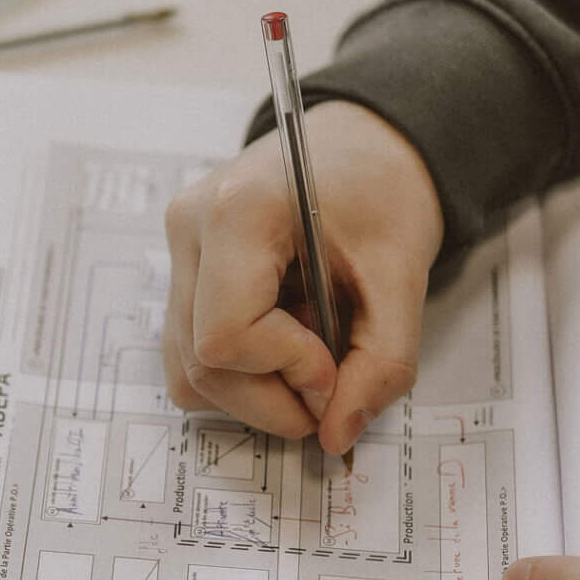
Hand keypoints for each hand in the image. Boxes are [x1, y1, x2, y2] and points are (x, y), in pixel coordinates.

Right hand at [162, 100, 443, 456]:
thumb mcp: (402, 276)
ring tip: (309, 348)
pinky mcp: (182, 270)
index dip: (286, 371)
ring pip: (186, 371)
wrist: (365, 145)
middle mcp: (189, 228)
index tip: (335, 364)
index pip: (226, 337)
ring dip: (255, 390)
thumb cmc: (382, 193)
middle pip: (200, 365)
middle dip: (272, 397)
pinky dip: (240, 372)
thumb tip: (335, 434)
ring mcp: (178, 250)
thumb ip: (380, 363)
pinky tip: (284, 337)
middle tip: (333, 379)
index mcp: (237, 210)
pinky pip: (189, 354)